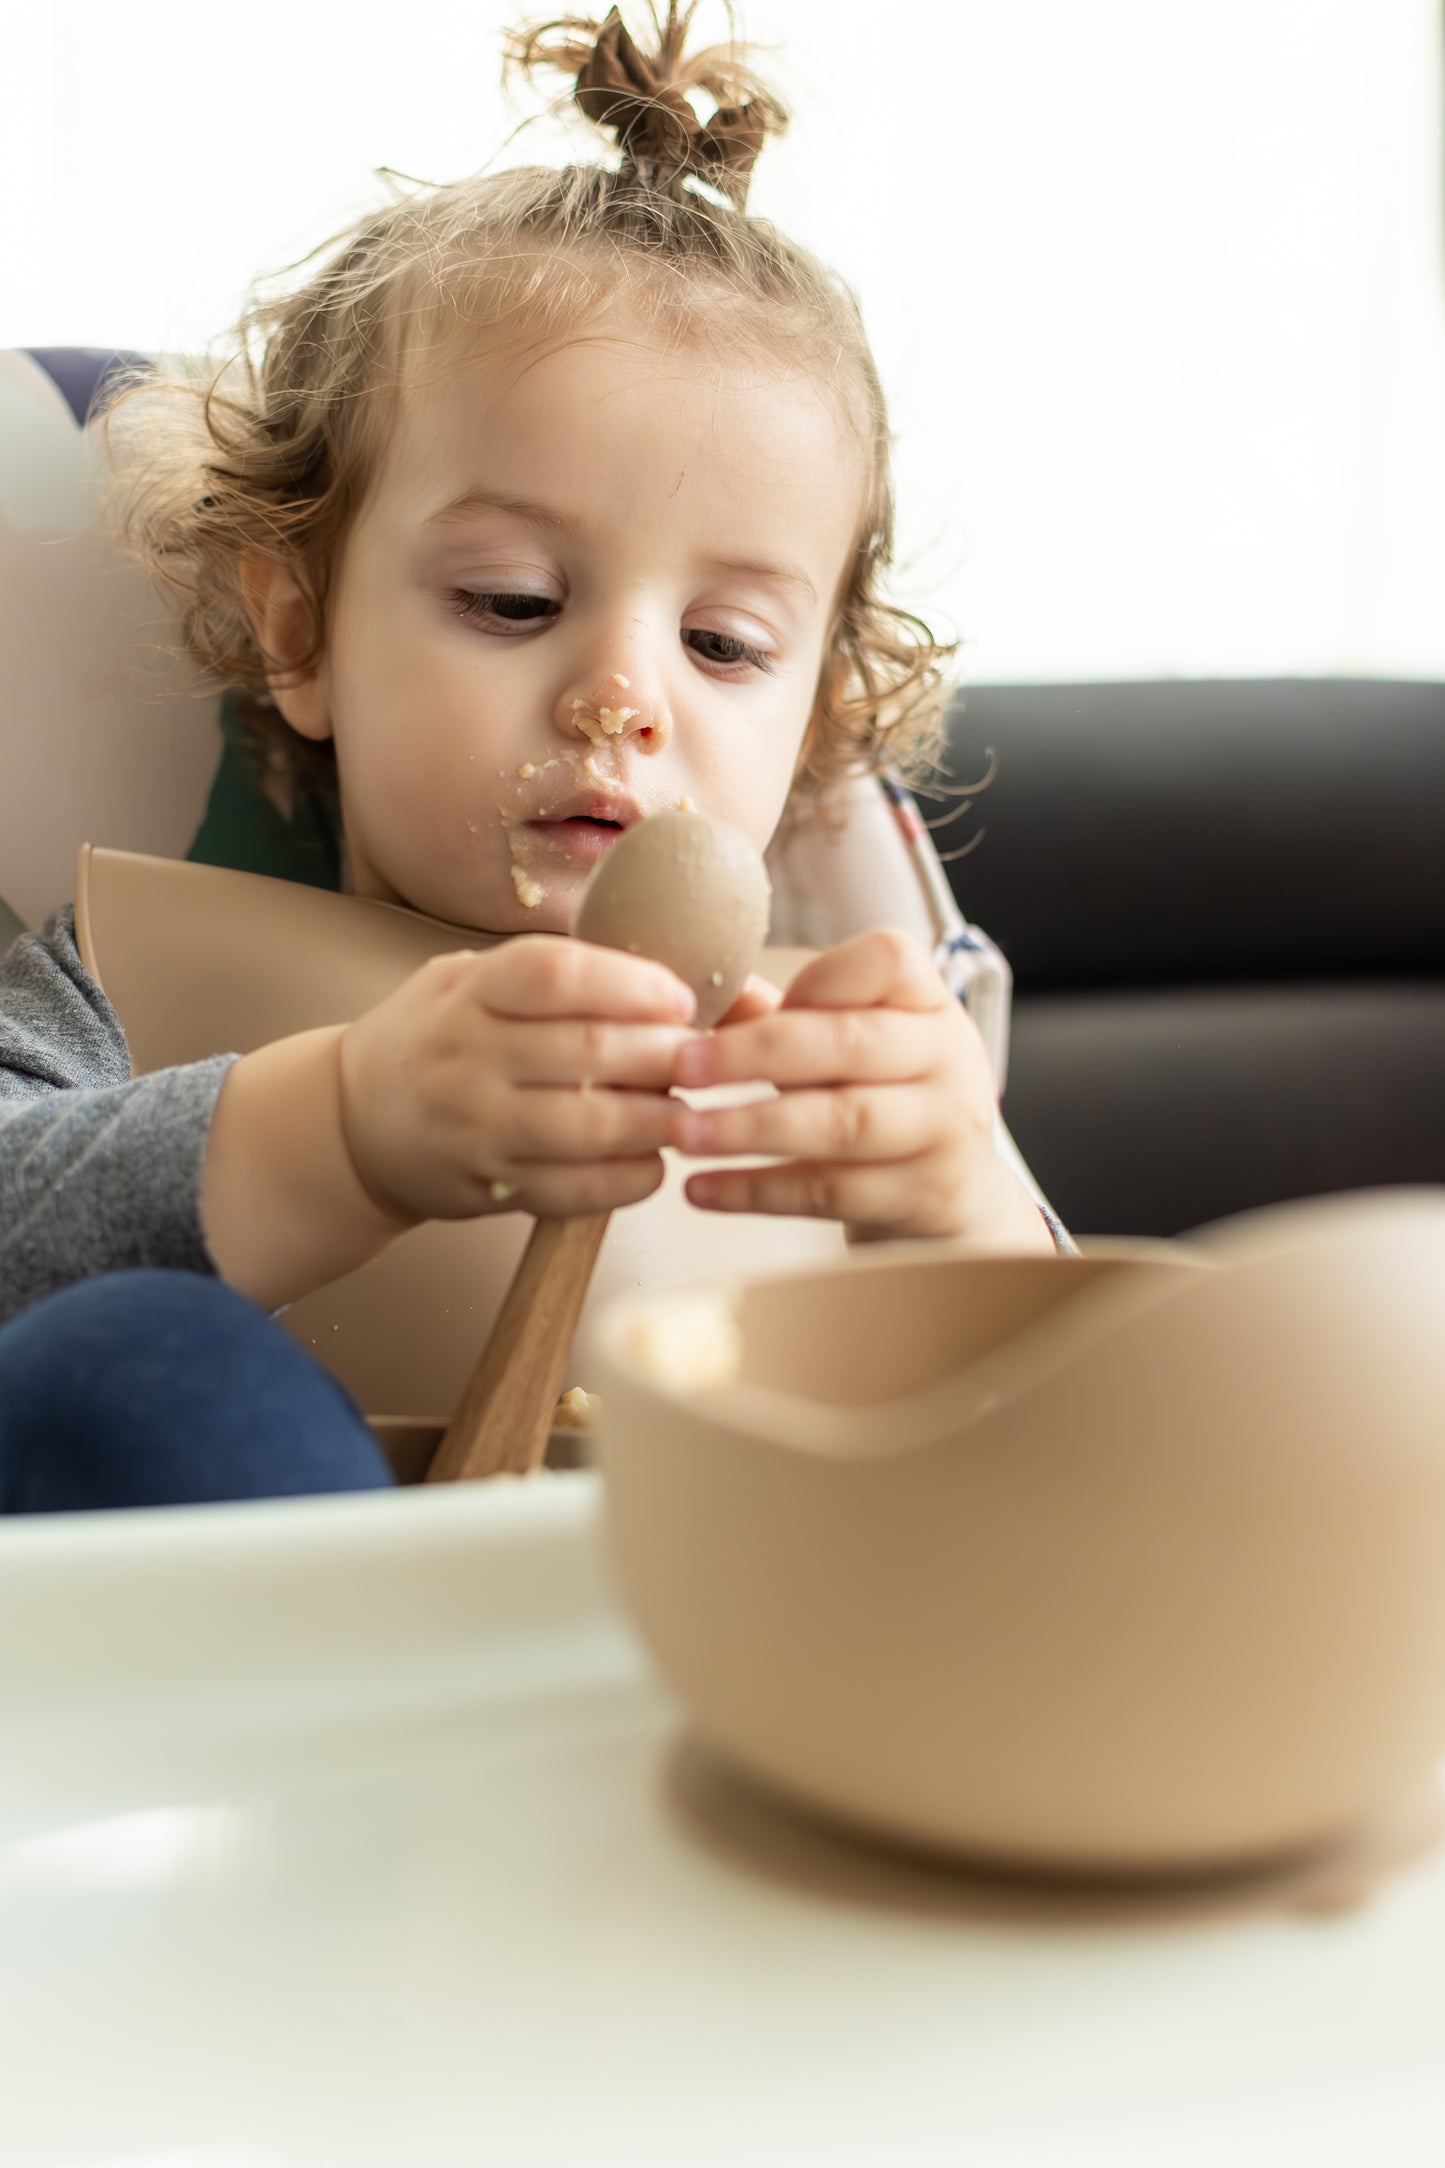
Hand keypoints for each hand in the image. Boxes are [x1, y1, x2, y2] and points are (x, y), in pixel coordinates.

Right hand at [337, 937, 696, 1222]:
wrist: (352, 1120)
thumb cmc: (436, 1038)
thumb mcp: (469, 982)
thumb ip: (551, 977)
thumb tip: (667, 977)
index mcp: (470, 992)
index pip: (556, 974)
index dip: (630, 984)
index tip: (681, 998)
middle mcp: (468, 1057)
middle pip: (588, 1051)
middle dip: (666, 1055)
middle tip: (708, 1058)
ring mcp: (476, 1127)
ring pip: (591, 1126)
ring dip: (658, 1120)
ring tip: (692, 1111)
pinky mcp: (488, 1186)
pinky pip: (575, 1190)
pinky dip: (629, 1178)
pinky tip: (653, 1160)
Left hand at [668, 928, 1050, 1248]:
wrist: (958, 1194)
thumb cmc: (884, 1099)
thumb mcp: (852, 1048)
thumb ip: (790, 1019)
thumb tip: (714, 994)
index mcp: (930, 1003)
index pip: (887, 960)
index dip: (814, 979)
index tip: (745, 1009)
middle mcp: (950, 1059)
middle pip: (851, 1044)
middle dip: (756, 1053)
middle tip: (684, 1067)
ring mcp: (944, 1131)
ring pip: (842, 1123)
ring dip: (751, 1127)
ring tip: (684, 1135)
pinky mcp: (924, 1197)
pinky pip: (830, 1191)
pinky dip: (758, 1190)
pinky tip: (702, 1191)